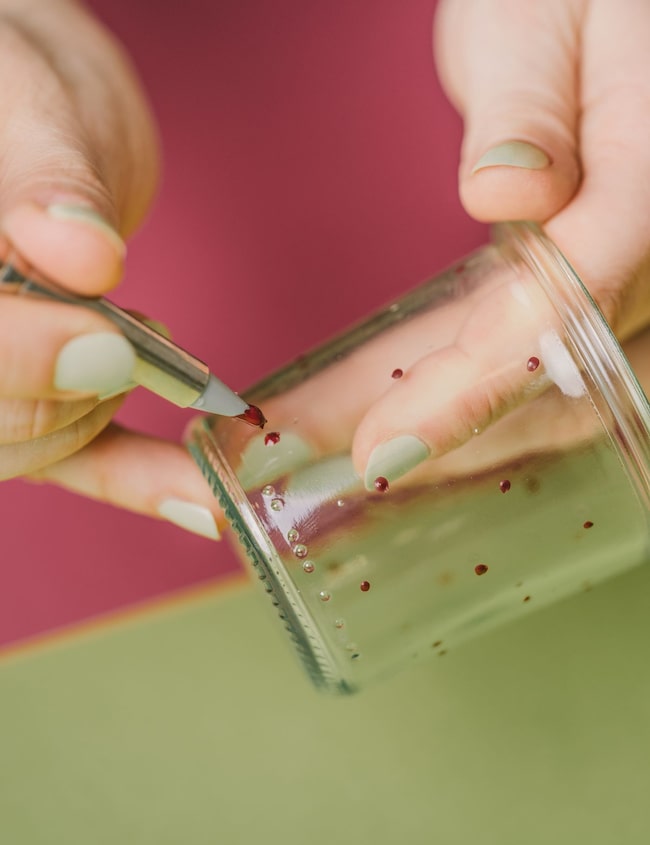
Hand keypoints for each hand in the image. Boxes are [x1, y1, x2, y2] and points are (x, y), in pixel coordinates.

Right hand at [0, 0, 219, 538]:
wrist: (35, 123)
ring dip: (106, 411)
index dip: (22, 356)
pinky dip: (140, 479)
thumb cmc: (18, 90)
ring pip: (33, 447)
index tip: (107, 341)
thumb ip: (45, 177)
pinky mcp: (36, 399)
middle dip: (70, 391)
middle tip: (133, 338)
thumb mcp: (25, 100)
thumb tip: (81, 257)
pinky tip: (202, 502)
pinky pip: (80, 458)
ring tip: (147, 339)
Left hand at [346, 0, 649, 485]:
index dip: (476, 387)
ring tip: (330, 440)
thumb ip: (532, 104)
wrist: (609, 6)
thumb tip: (507, 192)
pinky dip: (459, 390)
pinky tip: (391, 406)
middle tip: (325, 462)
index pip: (565, 306)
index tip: (386, 447)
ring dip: (437, 424)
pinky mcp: (592, 284)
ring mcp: (631, 277)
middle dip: (437, 431)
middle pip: (556, 380)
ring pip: (544, 388)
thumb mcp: (546, 12)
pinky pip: (533, 359)